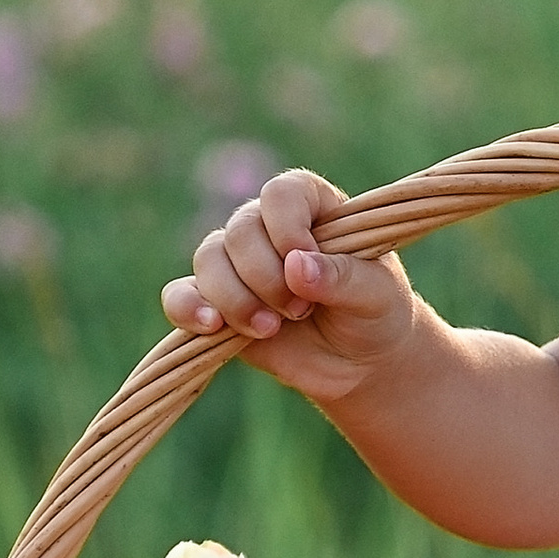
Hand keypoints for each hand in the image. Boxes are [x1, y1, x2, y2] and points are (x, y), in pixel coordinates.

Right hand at [161, 169, 417, 402]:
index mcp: (313, 206)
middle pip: (241, 230)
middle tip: (300, 310)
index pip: (282, 193)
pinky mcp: (217, 303)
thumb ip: (342, 277)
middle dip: (266, 277)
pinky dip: (188, 308)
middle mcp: (269, 227)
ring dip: (235, 298)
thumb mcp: (378, 295)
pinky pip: (181, 295)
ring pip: (209, 260)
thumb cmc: (376, 313)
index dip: (287, 228)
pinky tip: (211, 327)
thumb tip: (295, 266)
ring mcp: (239, 264)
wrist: (361, 363)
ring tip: (271, 328)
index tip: (305, 264)